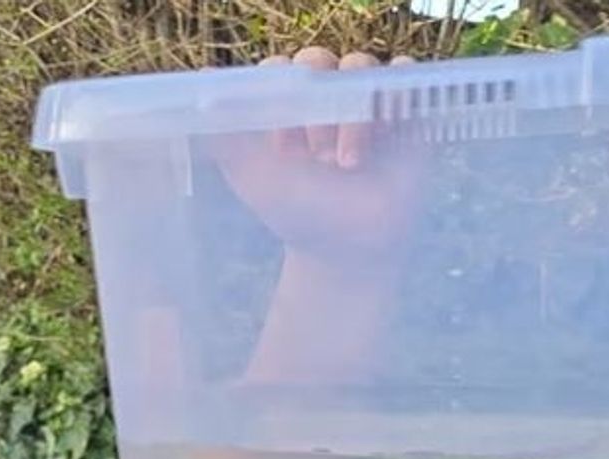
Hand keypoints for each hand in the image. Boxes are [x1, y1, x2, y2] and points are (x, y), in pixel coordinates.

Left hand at [210, 47, 424, 264]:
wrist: (345, 247)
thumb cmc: (295, 211)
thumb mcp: (250, 177)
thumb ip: (224, 137)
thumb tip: (204, 85)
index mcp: (287, 105)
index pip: (279, 68)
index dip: (278, 98)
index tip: (281, 149)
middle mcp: (324, 97)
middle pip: (318, 60)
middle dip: (314, 108)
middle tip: (315, 157)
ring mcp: (363, 100)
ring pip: (358, 67)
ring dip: (350, 117)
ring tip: (347, 164)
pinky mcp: (404, 110)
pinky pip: (405, 75)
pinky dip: (393, 96)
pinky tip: (384, 135)